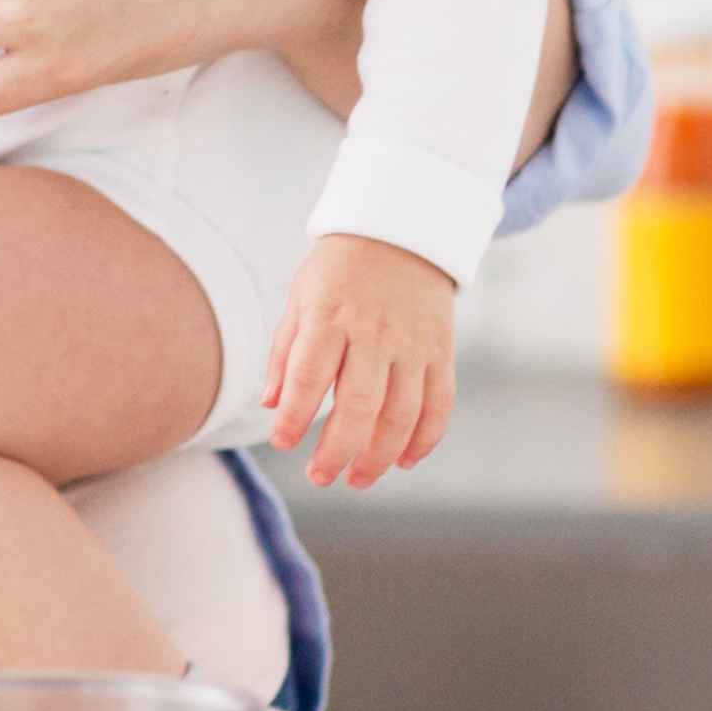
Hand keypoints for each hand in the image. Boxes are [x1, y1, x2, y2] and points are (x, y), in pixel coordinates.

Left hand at [267, 234, 459, 491]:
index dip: (295, 416)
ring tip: (358, 478)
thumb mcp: (300, 297)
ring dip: (381, 455)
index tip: (283, 443)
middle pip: (359, 404)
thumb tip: (270, 404)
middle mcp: (374, 332)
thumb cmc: (338, 270)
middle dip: (339, 450)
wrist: (401, 232)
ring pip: (402, 412)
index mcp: (330, 316)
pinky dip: (426, 438)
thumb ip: (285, 351)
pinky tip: (405, 461)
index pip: (309, 375)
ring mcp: (412, 343)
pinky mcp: (441, 350)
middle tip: (321, 477)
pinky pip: (439, 402)